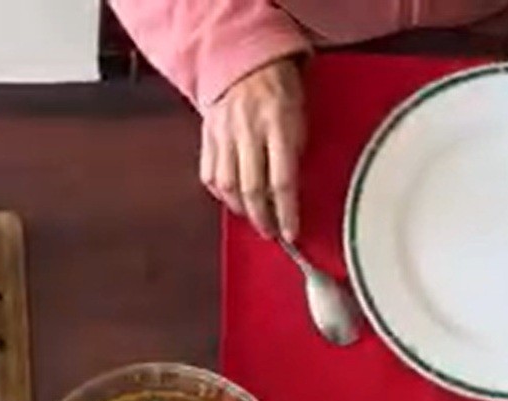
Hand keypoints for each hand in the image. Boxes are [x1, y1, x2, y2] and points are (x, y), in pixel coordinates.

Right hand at [201, 58, 305, 240]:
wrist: (245, 60)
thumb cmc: (280, 89)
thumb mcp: (299, 116)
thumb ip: (294, 152)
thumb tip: (290, 192)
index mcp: (278, 124)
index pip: (283, 180)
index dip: (287, 212)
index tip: (292, 233)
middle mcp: (249, 131)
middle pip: (252, 189)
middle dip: (263, 218)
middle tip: (271, 232)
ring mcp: (224, 134)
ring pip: (228, 186)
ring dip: (241, 210)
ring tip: (253, 218)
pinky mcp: (208, 135)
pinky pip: (210, 174)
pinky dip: (221, 193)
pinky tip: (231, 200)